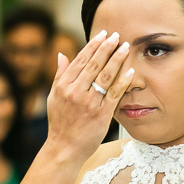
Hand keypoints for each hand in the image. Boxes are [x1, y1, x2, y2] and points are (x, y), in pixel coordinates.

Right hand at [43, 30, 134, 165]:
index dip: (92, 46)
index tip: (102, 35)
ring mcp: (89, 103)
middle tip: (116, 35)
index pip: (80, 60)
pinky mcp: (101, 115)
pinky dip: (122, 82)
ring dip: (116, 60)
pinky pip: (114, 94)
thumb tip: (61, 54)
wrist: (64, 148)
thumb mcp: (53, 97)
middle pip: (94, 65)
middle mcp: (75, 92)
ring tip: (125, 47)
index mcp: (63, 86)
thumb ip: (59, 75)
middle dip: (106, 48)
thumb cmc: (59, 123)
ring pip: (105, 76)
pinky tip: (130, 71)